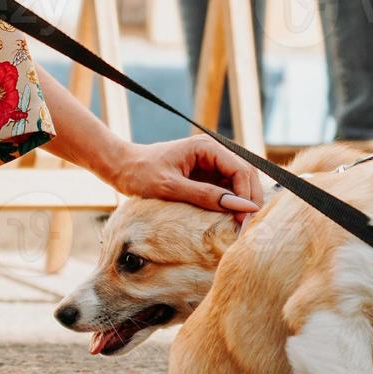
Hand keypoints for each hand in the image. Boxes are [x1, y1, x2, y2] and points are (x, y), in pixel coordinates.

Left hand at [113, 136, 263, 223]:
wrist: (122, 168)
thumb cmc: (141, 174)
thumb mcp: (171, 188)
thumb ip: (205, 196)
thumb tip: (240, 206)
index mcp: (207, 147)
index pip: (241, 169)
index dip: (247, 195)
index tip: (245, 219)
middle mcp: (214, 151)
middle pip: (246, 174)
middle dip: (250, 199)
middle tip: (247, 226)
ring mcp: (212, 163)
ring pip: (240, 183)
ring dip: (243, 202)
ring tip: (240, 225)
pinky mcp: (207, 176)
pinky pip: (228, 189)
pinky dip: (232, 204)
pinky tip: (230, 220)